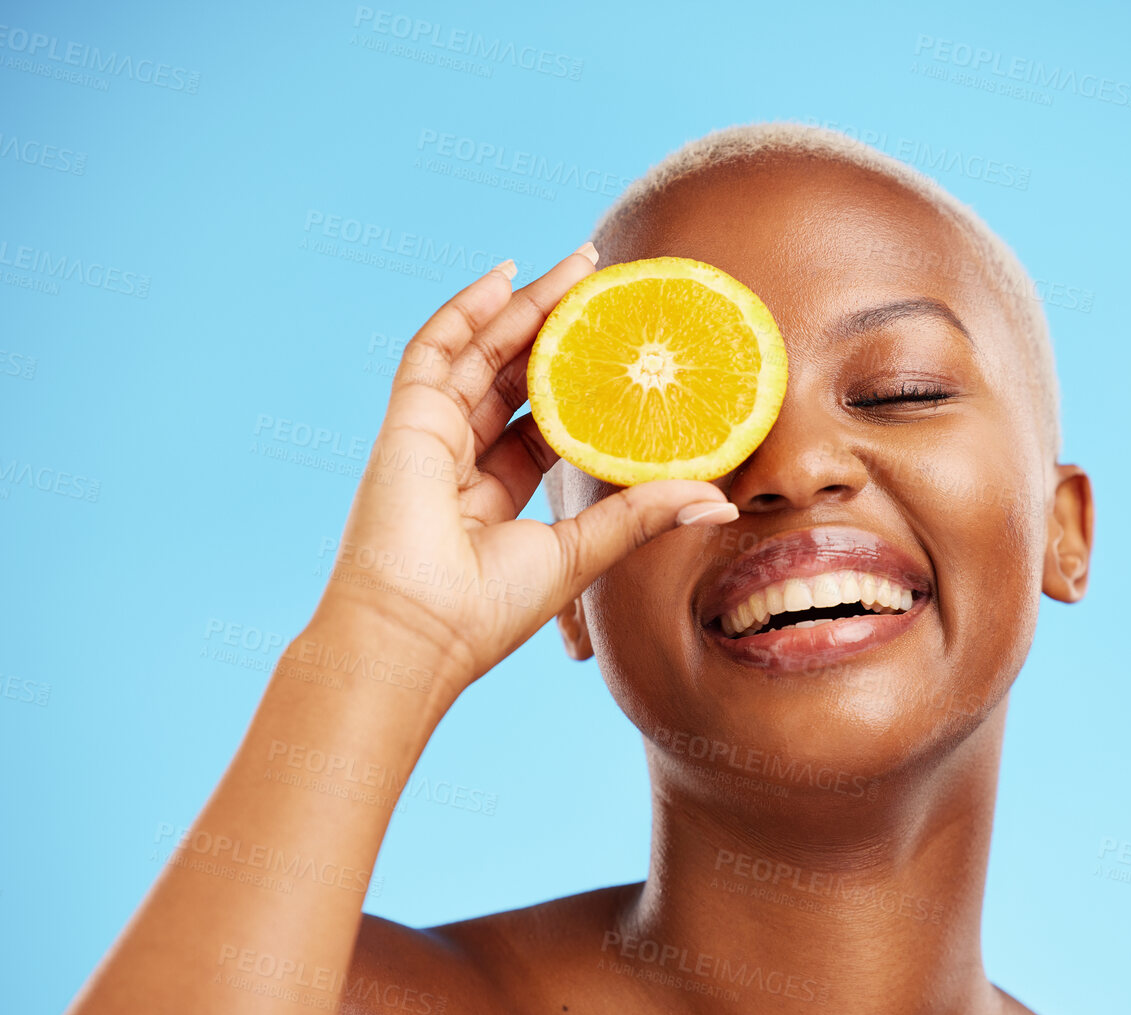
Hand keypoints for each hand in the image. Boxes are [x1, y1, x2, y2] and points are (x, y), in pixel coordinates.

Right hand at [313, 247, 736, 687]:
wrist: (415, 632)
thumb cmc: (488, 611)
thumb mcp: (581, 553)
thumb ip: (643, 517)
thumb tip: (722, 502)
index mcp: (497, 496)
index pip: (544, 423)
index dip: (582, 384)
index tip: (624, 350)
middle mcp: (463, 460)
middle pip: (514, 375)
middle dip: (558, 327)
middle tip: (607, 283)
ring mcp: (433, 436)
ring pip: (481, 352)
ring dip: (526, 306)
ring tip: (577, 266)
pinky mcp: (409, 420)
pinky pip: (436, 349)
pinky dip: (467, 310)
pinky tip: (508, 276)